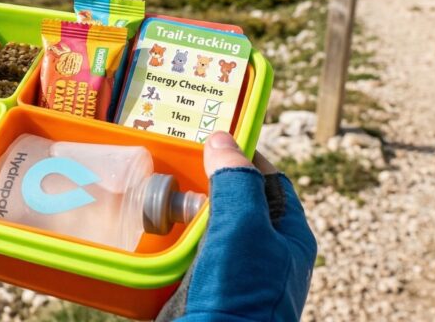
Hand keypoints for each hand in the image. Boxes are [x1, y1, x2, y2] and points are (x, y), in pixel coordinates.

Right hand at [157, 131, 316, 321]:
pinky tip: (146, 230)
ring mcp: (231, 276)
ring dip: (180, 211)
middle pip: (233, 203)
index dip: (244, 156)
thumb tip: (223, 139)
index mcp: (289, 238)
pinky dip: (164, 241)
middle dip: (205, 182)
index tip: (213, 138)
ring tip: (154, 190)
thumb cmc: (242, 296)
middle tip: (175, 160)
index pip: (271, 181)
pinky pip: (181, 256)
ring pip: (204, 229)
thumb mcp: (245, 228)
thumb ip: (236, 181)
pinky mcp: (200, 292)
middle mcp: (263, 256)